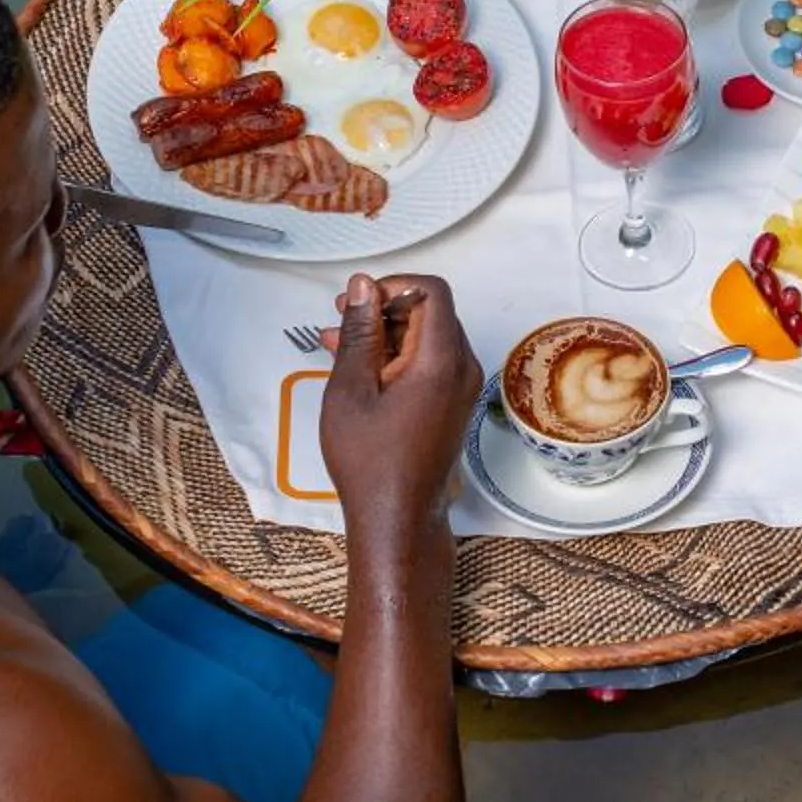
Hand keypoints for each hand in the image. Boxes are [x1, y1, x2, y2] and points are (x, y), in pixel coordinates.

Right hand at [319, 273, 481, 532]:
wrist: (396, 516)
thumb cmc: (373, 464)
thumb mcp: (351, 388)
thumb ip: (359, 331)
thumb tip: (363, 289)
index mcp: (440, 361)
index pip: (431, 292)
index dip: (393, 285)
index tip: (361, 299)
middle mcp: (461, 370)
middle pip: (431, 312)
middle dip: (385, 308)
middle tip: (344, 319)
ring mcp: (460, 387)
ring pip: (427, 336)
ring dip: (386, 334)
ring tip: (340, 345)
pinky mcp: (452, 402)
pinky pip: (429, 362)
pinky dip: (397, 356)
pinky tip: (360, 368)